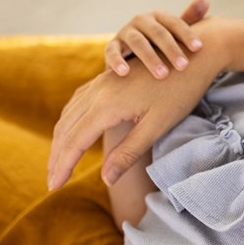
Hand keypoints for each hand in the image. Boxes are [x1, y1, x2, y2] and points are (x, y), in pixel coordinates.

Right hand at [48, 38, 225, 189]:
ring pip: (69, 114)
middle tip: (52, 183)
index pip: (75, 142)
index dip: (63, 166)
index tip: (54, 188)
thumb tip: (106, 180)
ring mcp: (101, 83)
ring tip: (58, 163)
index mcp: (107, 106)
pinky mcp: (108, 79)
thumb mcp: (157, 127)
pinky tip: (70, 130)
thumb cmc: (179, 93)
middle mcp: (98, 92)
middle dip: (57, 157)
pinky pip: (78, 101)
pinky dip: (68, 120)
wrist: (191, 56)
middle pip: (67, 129)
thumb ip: (129, 153)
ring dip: (60, 139)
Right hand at [106, 0, 209, 77]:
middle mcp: (141, 21)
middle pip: (158, 33)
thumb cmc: (159, 42)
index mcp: (159, 16)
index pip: (175, 23)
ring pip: (138, 43)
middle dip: (171, 49)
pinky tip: (125, 72)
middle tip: (183, 66)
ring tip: (162, 75)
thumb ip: (189, 18)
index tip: (198, 48)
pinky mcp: (112, 45)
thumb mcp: (173, 31)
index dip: (187, 34)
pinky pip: (112, 52)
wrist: (130, 53)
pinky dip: (117, 61)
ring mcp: (125, 32)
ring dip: (150, 58)